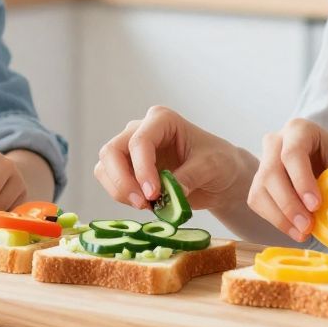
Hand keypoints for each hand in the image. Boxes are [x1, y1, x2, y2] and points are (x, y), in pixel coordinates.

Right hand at [94, 106, 248, 212]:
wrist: (222, 178)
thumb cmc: (220, 163)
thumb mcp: (211, 167)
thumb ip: (189, 177)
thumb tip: (168, 193)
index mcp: (162, 120)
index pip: (139, 140)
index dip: (141, 168)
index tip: (153, 194)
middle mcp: (142, 130)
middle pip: (112, 151)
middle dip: (123, 181)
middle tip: (143, 204)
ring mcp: (131, 150)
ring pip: (105, 167)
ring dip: (120, 190)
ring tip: (147, 206)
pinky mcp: (128, 170)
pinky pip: (110, 182)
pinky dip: (122, 196)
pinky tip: (145, 205)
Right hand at [247, 118, 327, 241]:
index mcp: (300, 129)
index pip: (292, 153)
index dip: (301, 181)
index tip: (316, 206)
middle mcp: (277, 141)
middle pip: (271, 172)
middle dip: (289, 203)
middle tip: (308, 227)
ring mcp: (266, 161)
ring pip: (260, 190)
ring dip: (280, 216)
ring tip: (303, 233)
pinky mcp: (262, 183)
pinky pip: (258, 202)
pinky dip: (276, 220)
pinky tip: (296, 231)